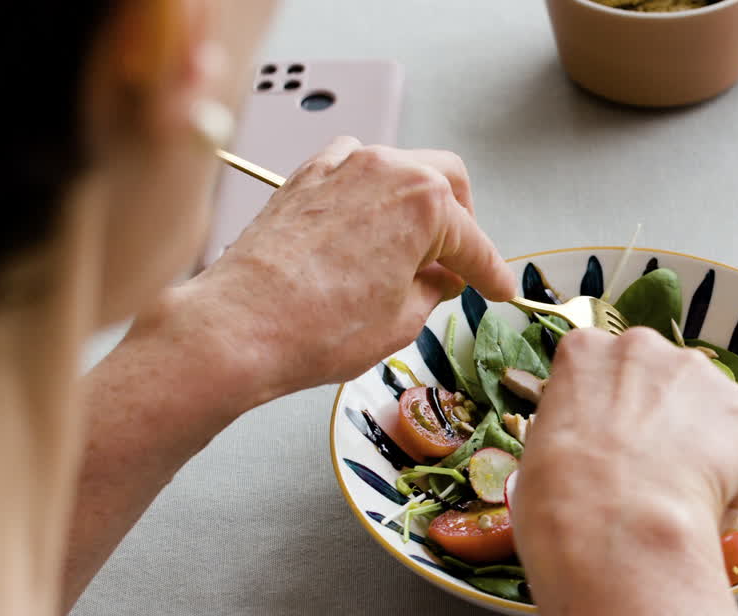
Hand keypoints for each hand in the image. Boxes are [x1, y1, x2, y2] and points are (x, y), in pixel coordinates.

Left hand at [170, 137, 516, 401]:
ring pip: (399, 168)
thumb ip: (433, 290)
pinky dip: (369, 194)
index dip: (493, 273)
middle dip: (461, 221)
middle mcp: (385, 170)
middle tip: (458, 264)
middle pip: (447, 181)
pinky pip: (352, 170)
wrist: (239, 326)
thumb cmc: (313, 326)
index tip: (498, 288)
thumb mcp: (402, 322)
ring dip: (414, 203)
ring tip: (410, 251)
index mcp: (424, 203)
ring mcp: (341, 167)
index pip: (475, 241)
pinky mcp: (305, 177)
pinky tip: (367, 230)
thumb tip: (440, 280)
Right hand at [514, 327, 737, 586]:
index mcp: (584, 351)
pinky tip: (703, 500)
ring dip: (694, 435)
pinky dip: (727, 466)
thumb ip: (573, 433)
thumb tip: (590, 456)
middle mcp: (641, 346)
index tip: (610, 438)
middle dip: (655, 412)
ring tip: (679, 489)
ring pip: (699, 401)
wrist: (619, 526)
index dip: (607, 407)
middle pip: (655, 375)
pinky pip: (734, 436)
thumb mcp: (541, 454)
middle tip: (648, 464)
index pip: (599, 367)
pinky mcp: (736, 404)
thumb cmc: (561, 499)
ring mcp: (694, 371)